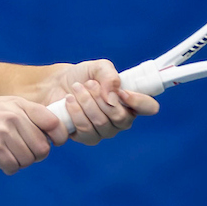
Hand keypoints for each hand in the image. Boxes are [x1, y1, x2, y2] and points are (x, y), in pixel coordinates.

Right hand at [0, 96, 69, 174]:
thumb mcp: (6, 105)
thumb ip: (28, 115)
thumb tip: (54, 134)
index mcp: (20, 105)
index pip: (52, 122)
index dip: (58, 136)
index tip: (55, 143)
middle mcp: (14, 117)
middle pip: (42, 147)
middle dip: (36, 155)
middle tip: (23, 153)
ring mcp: (3, 133)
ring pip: (28, 159)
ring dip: (21, 163)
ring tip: (8, 155)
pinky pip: (13, 167)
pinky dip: (9, 168)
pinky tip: (0, 162)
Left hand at [45, 60, 159, 145]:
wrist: (57, 84)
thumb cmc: (83, 76)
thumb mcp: (98, 68)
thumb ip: (110, 76)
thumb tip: (113, 97)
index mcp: (131, 101)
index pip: (149, 107)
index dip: (139, 101)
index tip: (122, 92)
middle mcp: (121, 119)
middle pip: (121, 118)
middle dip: (101, 98)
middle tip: (89, 83)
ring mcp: (105, 131)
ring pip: (101, 123)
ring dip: (86, 102)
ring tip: (76, 88)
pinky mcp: (87, 137)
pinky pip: (85, 130)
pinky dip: (75, 112)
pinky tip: (69, 101)